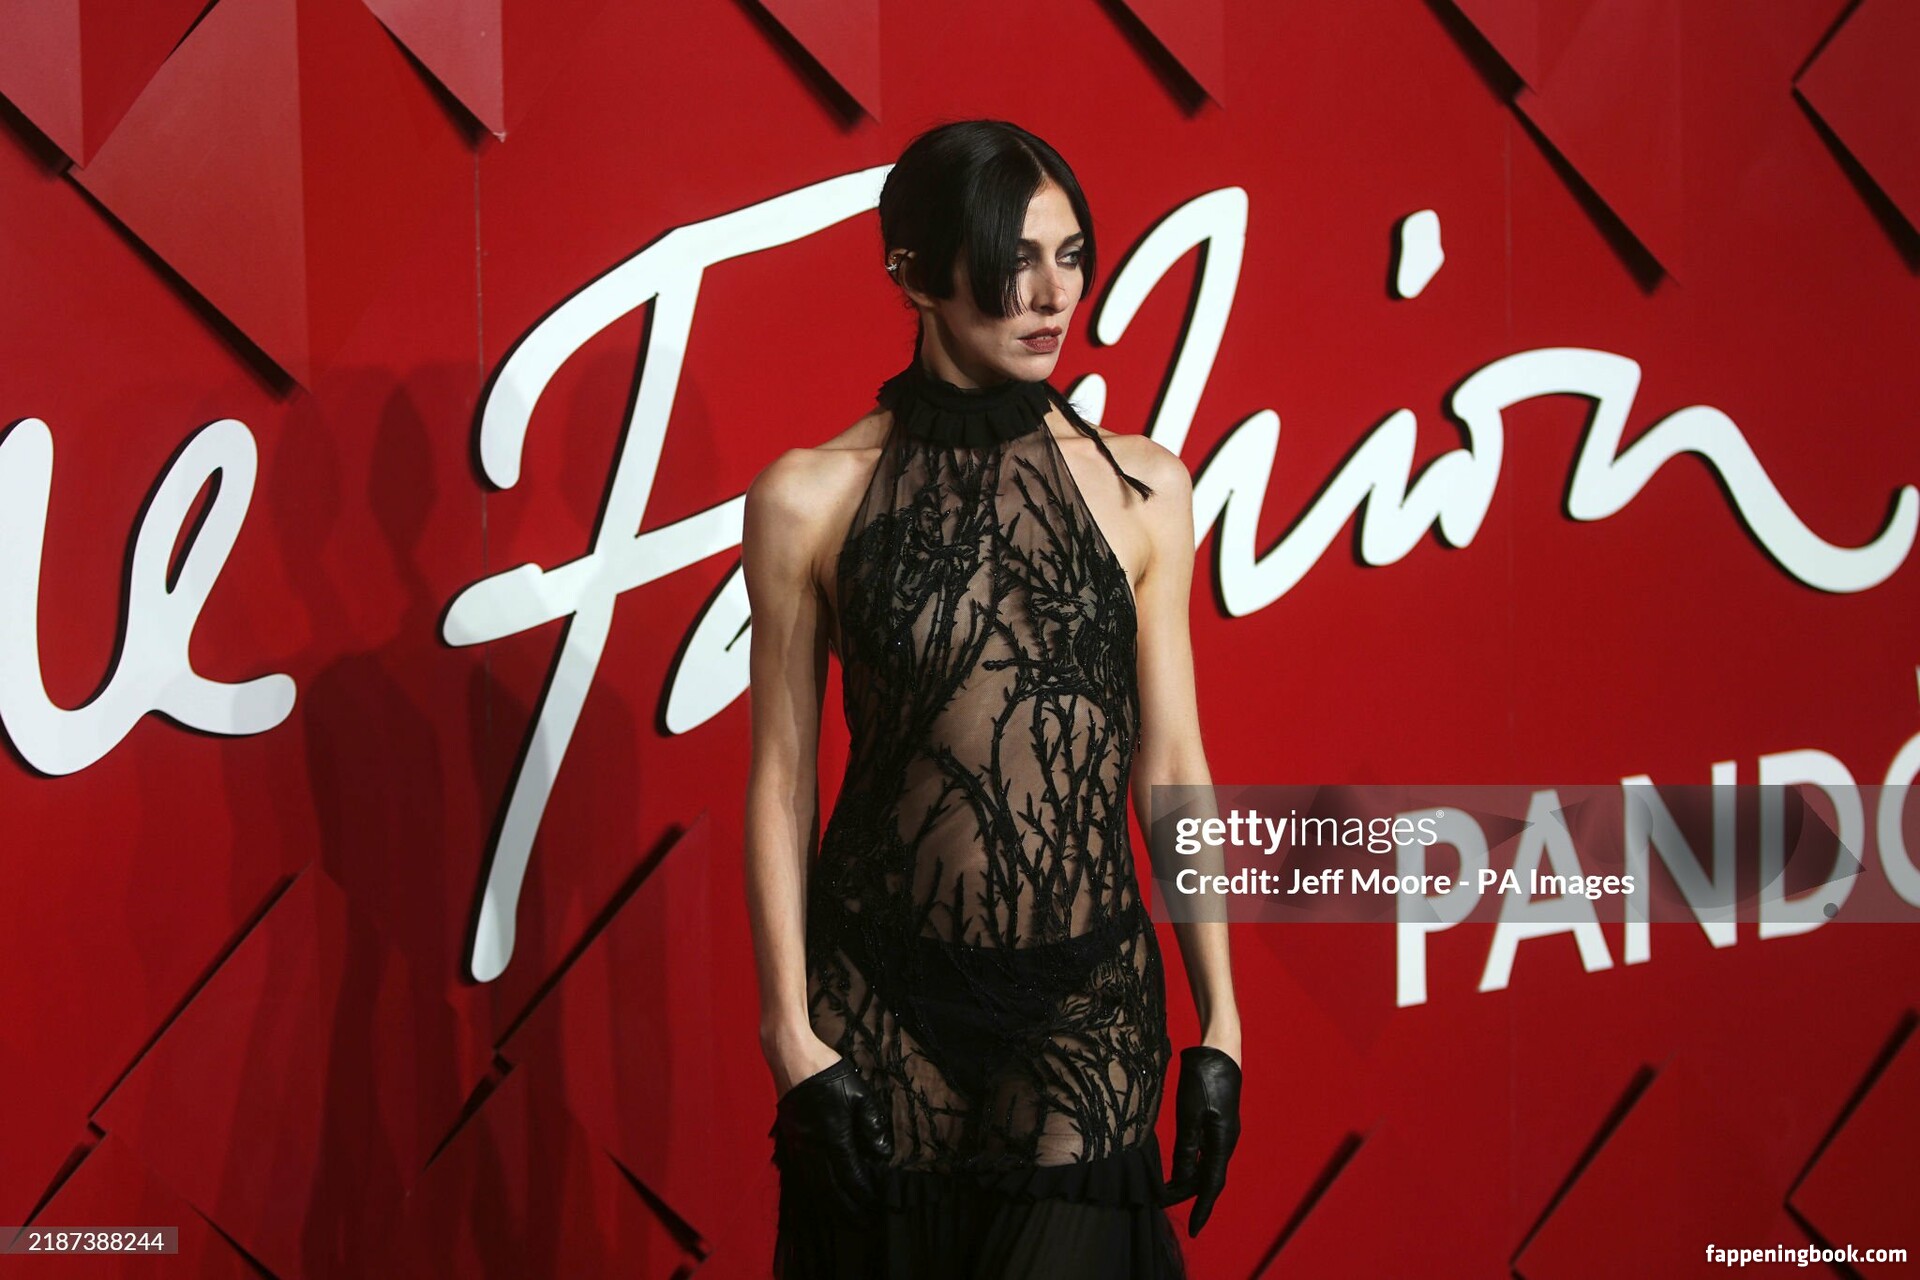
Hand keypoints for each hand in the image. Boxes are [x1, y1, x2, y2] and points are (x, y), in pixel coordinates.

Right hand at [770, 1056, 893, 1224]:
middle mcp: (812, 1146)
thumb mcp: (859, 1092)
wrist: (791, 1056)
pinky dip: (810, 1190)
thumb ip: (872, 1124)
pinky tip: (818, 1197)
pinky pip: (799, 1174)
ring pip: (812, 1185)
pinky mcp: (788, 1139)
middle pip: (830, 1189)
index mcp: (833, 1136)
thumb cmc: (827, 1071)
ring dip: (828, 1205)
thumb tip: (882, 1154)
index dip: (863, 1194)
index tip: (875, 1206)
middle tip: (861, 1224)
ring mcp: (797, 1144)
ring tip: (842, 1218)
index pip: (850, 1175)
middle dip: (847, 1209)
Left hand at [1162, 1044, 1241, 1236]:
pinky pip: (1207, 1152)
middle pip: (1209, 1178)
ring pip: (1208, 1165)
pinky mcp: (1219, 1122)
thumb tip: (1181, 1179)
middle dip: (1190, 1194)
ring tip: (1168, 1190)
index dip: (1202, 1208)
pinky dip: (1194, 1163)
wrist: (1219, 1052)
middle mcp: (1227, 1141)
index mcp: (1222, 1142)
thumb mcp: (1189, 1115)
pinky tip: (1182, 1166)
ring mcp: (1224, 1131)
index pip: (1211, 1185)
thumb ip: (1186, 1148)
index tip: (1194, 1230)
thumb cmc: (1203, 1080)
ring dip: (1190, 1179)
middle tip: (1164, 1203)